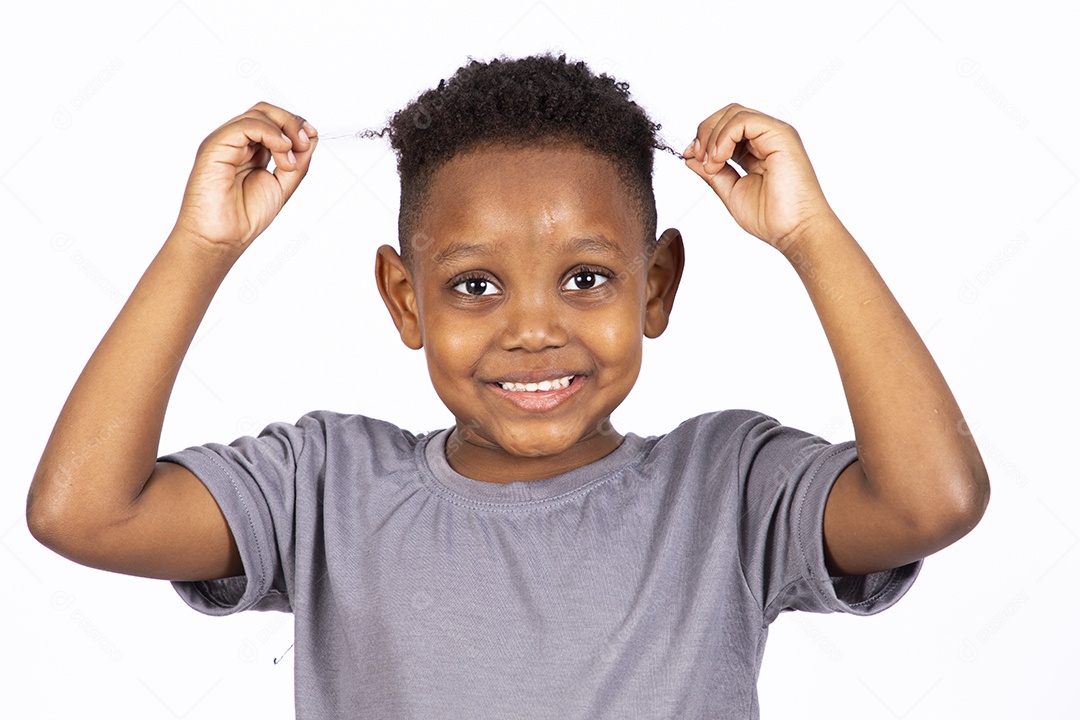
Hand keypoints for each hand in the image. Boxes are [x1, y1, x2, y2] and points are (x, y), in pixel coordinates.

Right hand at [174, 102, 317, 253]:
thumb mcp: (282, 186)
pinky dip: (271, 133)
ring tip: (289, 161)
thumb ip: (297, 162)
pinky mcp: (215, 146)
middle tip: (304, 146)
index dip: (295, 126)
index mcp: (251, 151)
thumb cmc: (244, 217)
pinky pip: (246, 125)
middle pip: (267, 111)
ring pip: (258, 114)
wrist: (220, 238)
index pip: (275, 122)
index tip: (310, 141)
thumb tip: (311, 137)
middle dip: (292, 123)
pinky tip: (281, 153)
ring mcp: (225, 142)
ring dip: (284, 131)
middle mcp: (237, 143)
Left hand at [683, 104, 833, 249]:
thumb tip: (691, 158)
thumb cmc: (771, 217)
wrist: (794, 230)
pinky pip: (744, 120)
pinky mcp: (781, 134)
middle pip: (727, 114)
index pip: (724, 127)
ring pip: (733, 113)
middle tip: (698, 157)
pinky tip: (720, 159)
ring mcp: (774, 134)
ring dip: (713, 137)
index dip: (704, 138)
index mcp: (756, 149)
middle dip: (705, 132)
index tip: (691, 156)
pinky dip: (724, 137)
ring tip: (712, 164)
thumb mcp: (730, 191)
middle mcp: (766, 138)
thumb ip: (712, 172)